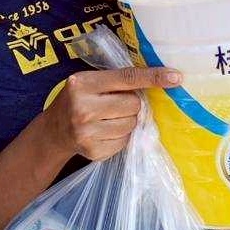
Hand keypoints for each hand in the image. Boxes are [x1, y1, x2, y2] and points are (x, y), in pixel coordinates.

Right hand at [42, 66, 181, 161]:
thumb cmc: (78, 99)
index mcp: (84, 83)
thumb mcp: (89, 82)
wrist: (53, 131)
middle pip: (134, 104)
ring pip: (132, 124)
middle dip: (131, 104)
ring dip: (127, 121)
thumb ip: (116, 80)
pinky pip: (124, 142)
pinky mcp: (94, 152)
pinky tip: (104, 131)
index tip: (176, 77)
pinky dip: (120, 136)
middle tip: (115, 105)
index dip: (154, 77)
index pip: (127, 78)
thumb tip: (158, 82)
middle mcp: (83, 107)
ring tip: (107, 118)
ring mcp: (87, 132)